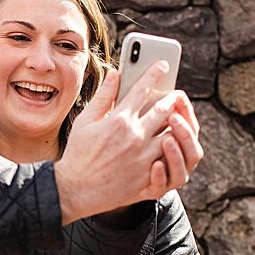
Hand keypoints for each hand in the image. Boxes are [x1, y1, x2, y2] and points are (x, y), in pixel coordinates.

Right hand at [54, 64, 203, 221]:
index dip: (154, 74)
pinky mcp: (148, 175)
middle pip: (164, 110)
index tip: (163, 65)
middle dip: (173, 99)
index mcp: (119, 120)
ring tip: (178, 118)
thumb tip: (115, 73)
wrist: (76, 189)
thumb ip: (103, 96)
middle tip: (178, 93)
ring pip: (172, 134)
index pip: (142, 89)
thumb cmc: (79, 153)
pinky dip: (174, 148)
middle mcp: (135, 136)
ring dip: (177, 123)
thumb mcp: (86, 120)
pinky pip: (169, 158)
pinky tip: (173, 142)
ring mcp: (144, 157)